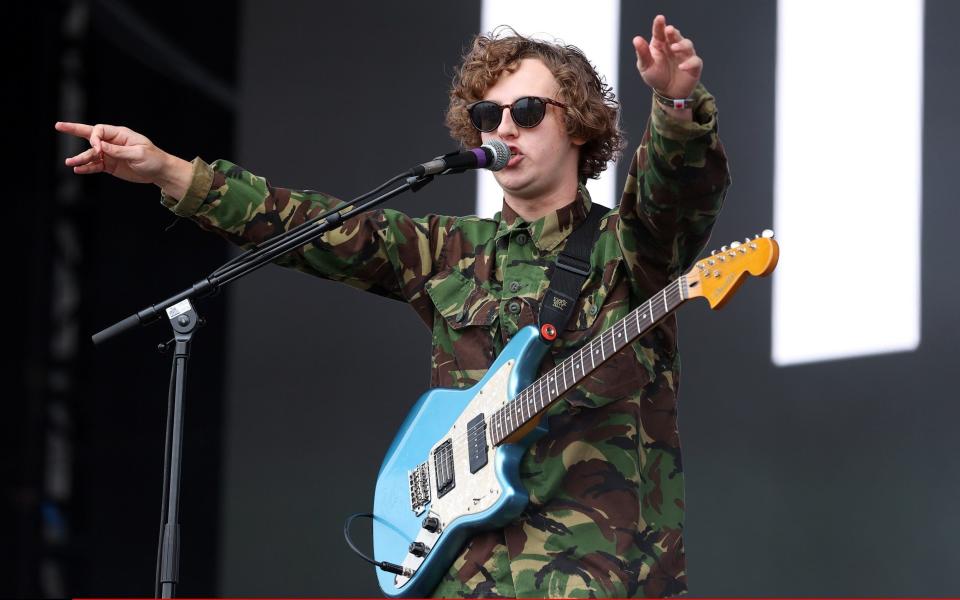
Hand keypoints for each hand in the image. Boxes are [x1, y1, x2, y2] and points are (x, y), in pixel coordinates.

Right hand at [55, 122, 193, 198]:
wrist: (160, 172)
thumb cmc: (154, 159)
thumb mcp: (138, 154)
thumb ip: (119, 151)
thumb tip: (101, 147)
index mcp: (120, 134)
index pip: (99, 131)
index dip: (94, 139)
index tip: (98, 150)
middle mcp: (112, 142)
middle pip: (90, 135)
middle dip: (74, 130)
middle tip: (58, 126)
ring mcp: (110, 154)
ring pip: (91, 155)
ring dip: (80, 158)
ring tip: (69, 163)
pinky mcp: (110, 165)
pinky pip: (96, 166)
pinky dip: (87, 168)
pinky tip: (78, 170)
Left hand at [632, 15, 702, 99]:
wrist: (668, 93)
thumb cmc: (656, 76)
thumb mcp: (645, 66)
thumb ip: (642, 53)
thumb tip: (636, 39)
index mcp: (661, 44)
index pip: (660, 32)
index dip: (660, 25)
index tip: (660, 18)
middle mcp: (674, 46)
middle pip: (675, 36)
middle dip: (673, 32)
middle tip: (669, 30)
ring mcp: (685, 55)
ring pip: (687, 45)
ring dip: (681, 45)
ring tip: (674, 48)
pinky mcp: (693, 65)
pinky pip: (695, 61)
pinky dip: (689, 63)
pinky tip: (681, 67)